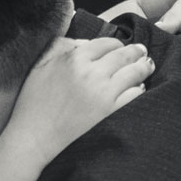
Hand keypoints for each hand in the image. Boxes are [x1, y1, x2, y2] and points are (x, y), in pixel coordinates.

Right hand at [0, 35, 154, 174]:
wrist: (33, 137)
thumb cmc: (32, 103)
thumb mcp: (39, 66)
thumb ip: (60, 46)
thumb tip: (85, 43)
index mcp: (74, 58)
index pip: (107, 43)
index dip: (116, 44)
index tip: (121, 46)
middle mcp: (92, 72)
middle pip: (125, 55)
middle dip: (136, 52)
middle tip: (142, 52)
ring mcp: (104, 93)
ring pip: (135, 72)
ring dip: (144, 67)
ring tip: (147, 66)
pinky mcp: (111, 111)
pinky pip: (135, 95)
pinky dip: (139, 89)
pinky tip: (138, 88)